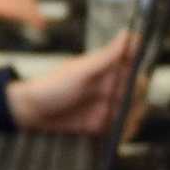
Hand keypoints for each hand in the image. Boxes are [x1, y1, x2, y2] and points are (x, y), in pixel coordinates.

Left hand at [8, 28, 136, 133]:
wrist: (28, 113)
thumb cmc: (51, 86)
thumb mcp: (80, 72)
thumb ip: (106, 56)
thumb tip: (128, 33)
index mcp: (107, 70)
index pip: (134, 67)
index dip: (140, 75)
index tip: (138, 83)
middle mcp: (110, 88)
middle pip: (137, 94)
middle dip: (137, 102)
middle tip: (123, 109)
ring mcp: (106, 107)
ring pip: (131, 113)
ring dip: (130, 120)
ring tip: (120, 126)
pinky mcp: (101, 126)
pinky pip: (120, 130)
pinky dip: (123, 134)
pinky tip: (118, 136)